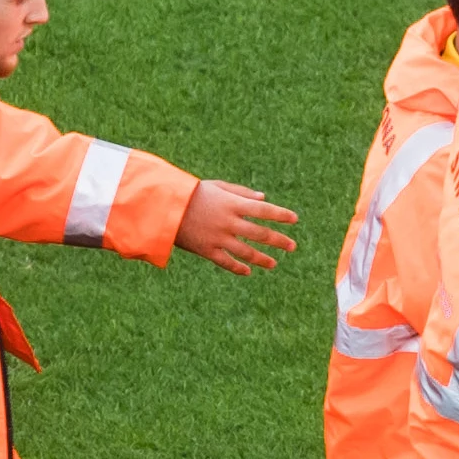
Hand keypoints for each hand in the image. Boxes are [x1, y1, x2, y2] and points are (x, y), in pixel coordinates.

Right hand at [177, 179, 297, 274]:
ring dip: (262, 259)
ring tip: (274, 264)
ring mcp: (218, 237)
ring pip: (246, 252)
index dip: (281, 215)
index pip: (264, 210)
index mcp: (232, 204)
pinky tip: (248, 272)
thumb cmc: (192, 193)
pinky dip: (238, 268)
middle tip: (292, 246)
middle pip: (260, 234)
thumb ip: (241, 192)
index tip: (295, 220)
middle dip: (278, 241)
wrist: (163, 206)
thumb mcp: (217, 187)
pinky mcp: (206, 250)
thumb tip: (263, 198)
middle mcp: (228, 222)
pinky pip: (226, 262)